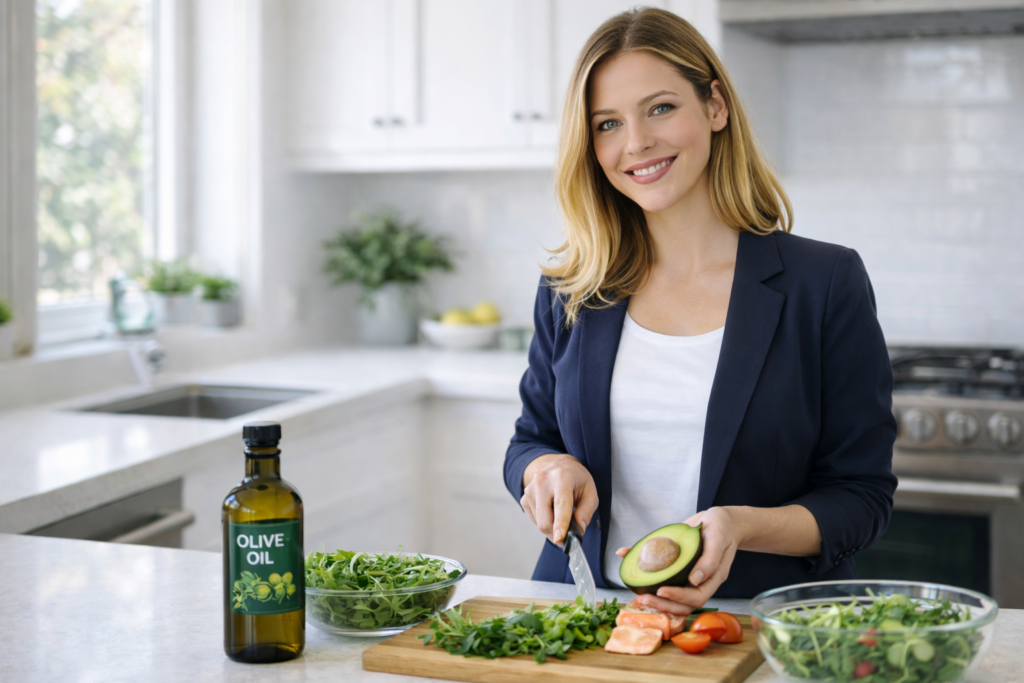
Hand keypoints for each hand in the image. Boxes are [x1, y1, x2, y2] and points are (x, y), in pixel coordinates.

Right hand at [520, 453, 598, 544]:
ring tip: (561, 516)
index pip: (560, 505)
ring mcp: (530, 490)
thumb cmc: (576, 479)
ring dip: (552, 527)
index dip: (561, 524)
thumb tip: (578, 530)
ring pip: (539, 523)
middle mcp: (542, 482)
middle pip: (545, 520)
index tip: (560, 539)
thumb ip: (586, 511)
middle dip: (556, 534)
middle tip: (568, 536)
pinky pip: (534, 520)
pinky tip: (552, 511)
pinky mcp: (524, 498)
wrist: (557, 465)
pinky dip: (544, 521)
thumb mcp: (590, 491)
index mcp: (561, 477)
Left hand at [629, 507, 743, 615]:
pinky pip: (665, 577)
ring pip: (674, 597)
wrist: (718, 520)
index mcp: (713, 578)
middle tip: (643, 598)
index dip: (678, 598)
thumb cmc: (722, 527)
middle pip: (683, 604)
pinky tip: (630, 565)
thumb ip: (710, 559)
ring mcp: (689, 576)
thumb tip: (694, 580)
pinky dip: (647, 575)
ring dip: (656, 599)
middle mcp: (701, 581)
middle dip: (663, 605)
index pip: (697, 597)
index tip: (661, 591)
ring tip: (638, 594)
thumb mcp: (718, 537)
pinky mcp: (679, 568)